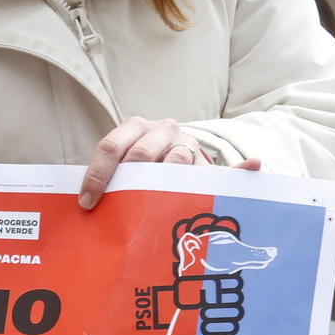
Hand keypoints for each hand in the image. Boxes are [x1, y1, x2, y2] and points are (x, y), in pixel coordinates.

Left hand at [79, 116, 261, 209]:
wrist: (174, 158)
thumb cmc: (139, 170)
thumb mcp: (124, 170)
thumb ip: (107, 179)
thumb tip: (80, 200)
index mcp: (134, 128)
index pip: (111, 146)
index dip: (97, 175)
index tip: (88, 202)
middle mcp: (161, 130)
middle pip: (142, 154)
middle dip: (129, 180)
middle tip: (121, 206)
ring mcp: (186, 143)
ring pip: (177, 160)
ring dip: (169, 178)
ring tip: (160, 200)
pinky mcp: (208, 160)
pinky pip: (225, 166)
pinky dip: (241, 168)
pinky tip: (254, 167)